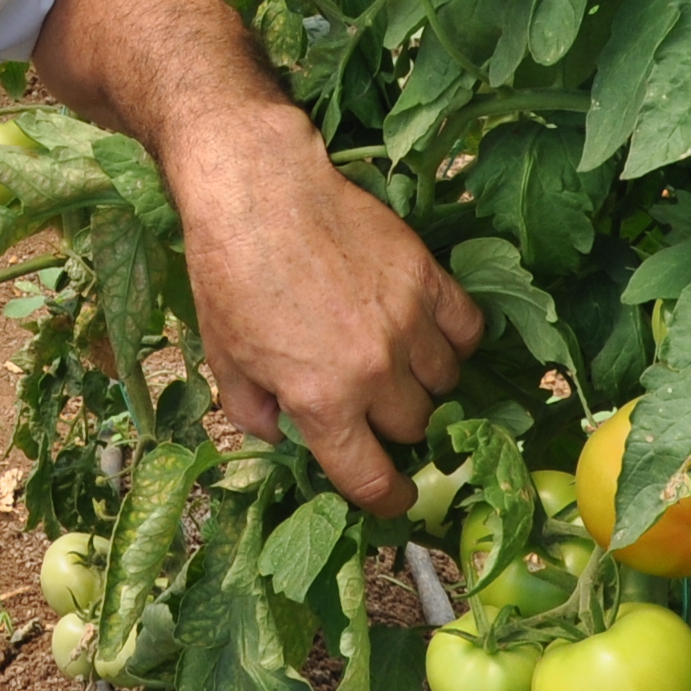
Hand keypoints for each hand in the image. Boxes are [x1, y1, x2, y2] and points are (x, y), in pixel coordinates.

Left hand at [166, 104, 480, 511]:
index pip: (372, 479)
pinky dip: (455, 339)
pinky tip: (428, 331)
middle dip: (396, 428)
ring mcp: (407, 322)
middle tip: (374, 407)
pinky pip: (468, 330)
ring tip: (397, 362)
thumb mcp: (223, 357)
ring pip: (447, 382)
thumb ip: (255, 413)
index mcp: (322, 401)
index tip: (393, 499)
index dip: (386, 500)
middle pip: (415, 427)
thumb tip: (283, 437)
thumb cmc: (229, 274)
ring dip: (425, 383)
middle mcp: (374, 370)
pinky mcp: (428, 277)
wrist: (258, 190)